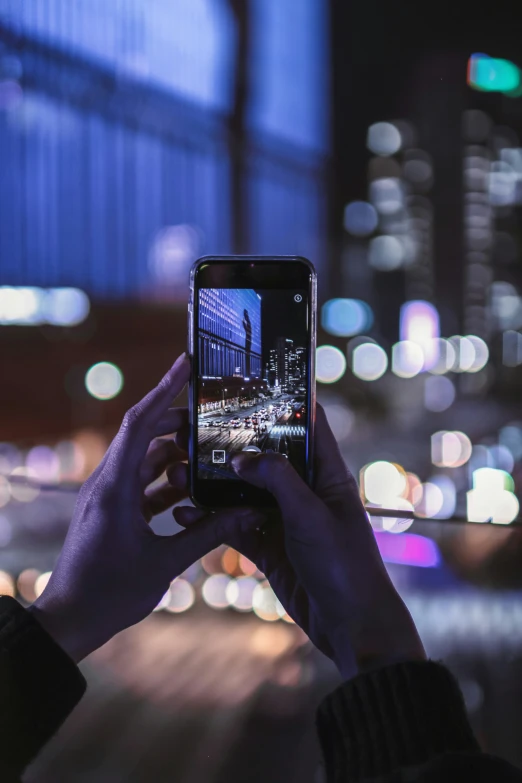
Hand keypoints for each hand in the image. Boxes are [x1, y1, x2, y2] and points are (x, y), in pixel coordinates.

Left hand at [29, 353, 262, 661]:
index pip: (139, 423)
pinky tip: (194, 493)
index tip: (185, 364)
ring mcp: (108, 496)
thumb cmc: (110, 592)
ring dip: (176, 458)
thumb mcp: (164, 563)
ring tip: (211, 456)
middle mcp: (107, 483)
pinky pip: (143, 484)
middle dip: (179, 424)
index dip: (163, 390)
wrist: (71, 619)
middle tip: (214, 419)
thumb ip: (207, 533)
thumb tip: (248, 513)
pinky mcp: (112, 510)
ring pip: (145, 460)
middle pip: (144, 435)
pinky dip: (167, 483)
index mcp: (115, 487)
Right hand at [174, 404, 424, 679]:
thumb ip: (277, 480)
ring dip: (212, 485)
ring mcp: (284, 519)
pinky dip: (210, 520)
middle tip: (195, 432)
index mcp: (326, 474)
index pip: (309, 426)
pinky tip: (183, 513)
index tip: (253, 383)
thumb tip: (241, 458)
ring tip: (178, 473)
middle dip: (232, 446)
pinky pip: (234, 525)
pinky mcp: (269, 546)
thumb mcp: (311, 515)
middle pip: (265, 458)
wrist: (349, 625)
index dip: (286, 402)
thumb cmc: (344, 564)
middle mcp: (304, 491)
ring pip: (242, 493)